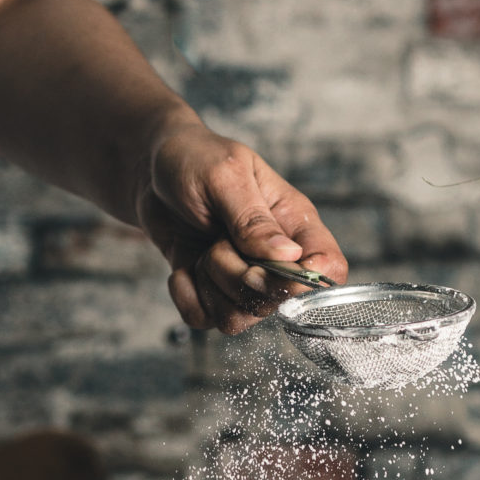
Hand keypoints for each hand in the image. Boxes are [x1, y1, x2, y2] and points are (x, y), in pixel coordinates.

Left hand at [136, 112, 347, 332]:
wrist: (151, 170)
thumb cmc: (194, 159)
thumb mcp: (224, 176)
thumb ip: (253, 219)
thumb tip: (289, 255)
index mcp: (293, 222)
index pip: (329, 268)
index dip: (305, 282)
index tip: (265, 264)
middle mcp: (275, 257)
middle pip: (277, 301)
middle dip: (238, 278)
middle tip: (217, 242)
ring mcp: (243, 278)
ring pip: (240, 318)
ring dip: (210, 288)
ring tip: (201, 251)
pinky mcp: (212, 292)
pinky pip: (204, 320)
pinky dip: (186, 297)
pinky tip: (184, 268)